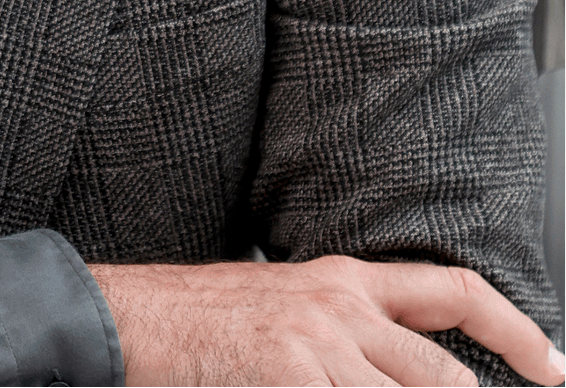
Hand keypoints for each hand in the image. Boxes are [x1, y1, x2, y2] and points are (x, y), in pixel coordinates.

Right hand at [87, 257, 565, 387]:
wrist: (132, 317)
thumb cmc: (202, 320)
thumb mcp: (288, 306)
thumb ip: (348, 334)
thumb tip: (401, 369)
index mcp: (345, 278)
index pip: (455, 294)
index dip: (516, 330)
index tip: (553, 367)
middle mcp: (343, 306)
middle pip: (447, 379)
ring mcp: (320, 346)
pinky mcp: (293, 377)